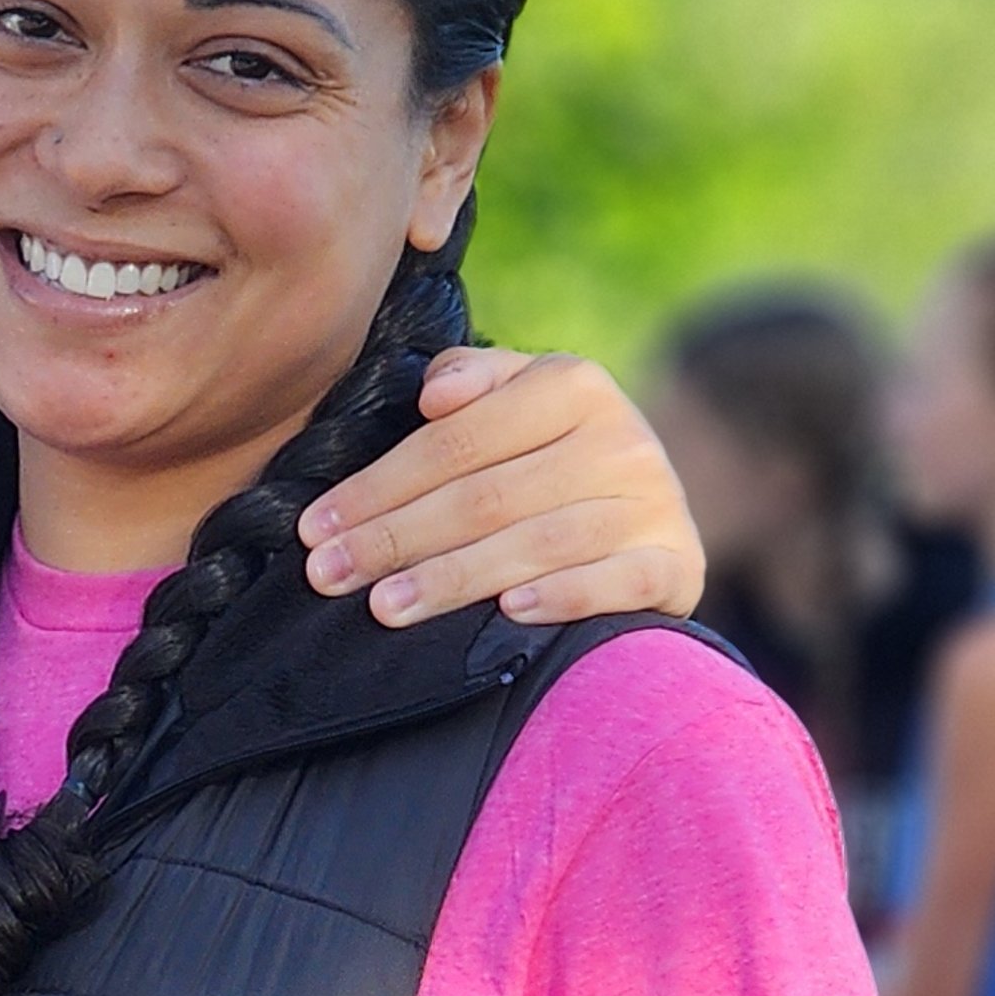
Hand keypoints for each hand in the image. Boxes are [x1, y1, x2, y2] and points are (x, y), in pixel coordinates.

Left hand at [300, 347, 705, 631]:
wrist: (650, 515)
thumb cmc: (550, 459)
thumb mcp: (514, 401)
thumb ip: (470, 380)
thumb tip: (433, 395)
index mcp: (574, 384)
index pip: (455, 443)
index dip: (378, 487)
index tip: (315, 527)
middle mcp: (621, 437)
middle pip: (484, 498)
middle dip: (394, 539)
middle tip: (329, 575)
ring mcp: (654, 502)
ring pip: (537, 544)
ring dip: (454, 579)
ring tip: (384, 608)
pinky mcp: (679, 563)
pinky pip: (617, 582)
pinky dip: (563, 597)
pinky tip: (507, 614)